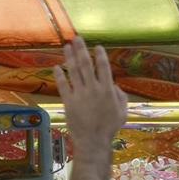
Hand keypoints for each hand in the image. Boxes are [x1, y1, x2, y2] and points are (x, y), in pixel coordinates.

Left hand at [52, 39, 128, 161]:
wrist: (93, 141)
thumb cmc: (110, 127)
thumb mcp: (122, 111)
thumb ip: (120, 96)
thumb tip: (113, 86)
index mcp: (107, 89)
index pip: (103, 67)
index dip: (100, 55)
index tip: (97, 46)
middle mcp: (93, 88)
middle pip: (86, 64)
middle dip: (81, 49)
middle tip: (77, 38)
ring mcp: (79, 94)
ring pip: (73, 71)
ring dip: (69, 57)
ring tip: (66, 46)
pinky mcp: (68, 102)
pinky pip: (63, 85)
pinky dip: (59, 75)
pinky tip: (56, 66)